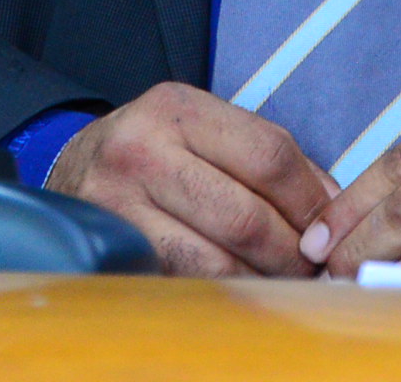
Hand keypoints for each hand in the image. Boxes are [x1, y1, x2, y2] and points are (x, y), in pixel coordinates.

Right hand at [44, 82, 337, 277]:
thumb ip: (264, 157)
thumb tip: (329, 206)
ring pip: (218, 260)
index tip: (325, 225)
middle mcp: (143, 149)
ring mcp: (120, 203)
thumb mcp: (200, 128)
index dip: (309, 198)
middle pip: (246, 215)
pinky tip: (240, 284)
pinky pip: (185, 282)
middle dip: (290, 251)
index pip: (269, 155)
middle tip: (309, 265)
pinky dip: (225, 290)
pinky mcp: (113, 250)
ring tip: (279, 279)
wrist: (71, 168)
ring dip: (261, 279)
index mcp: (177, 108)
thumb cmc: (153, 149)